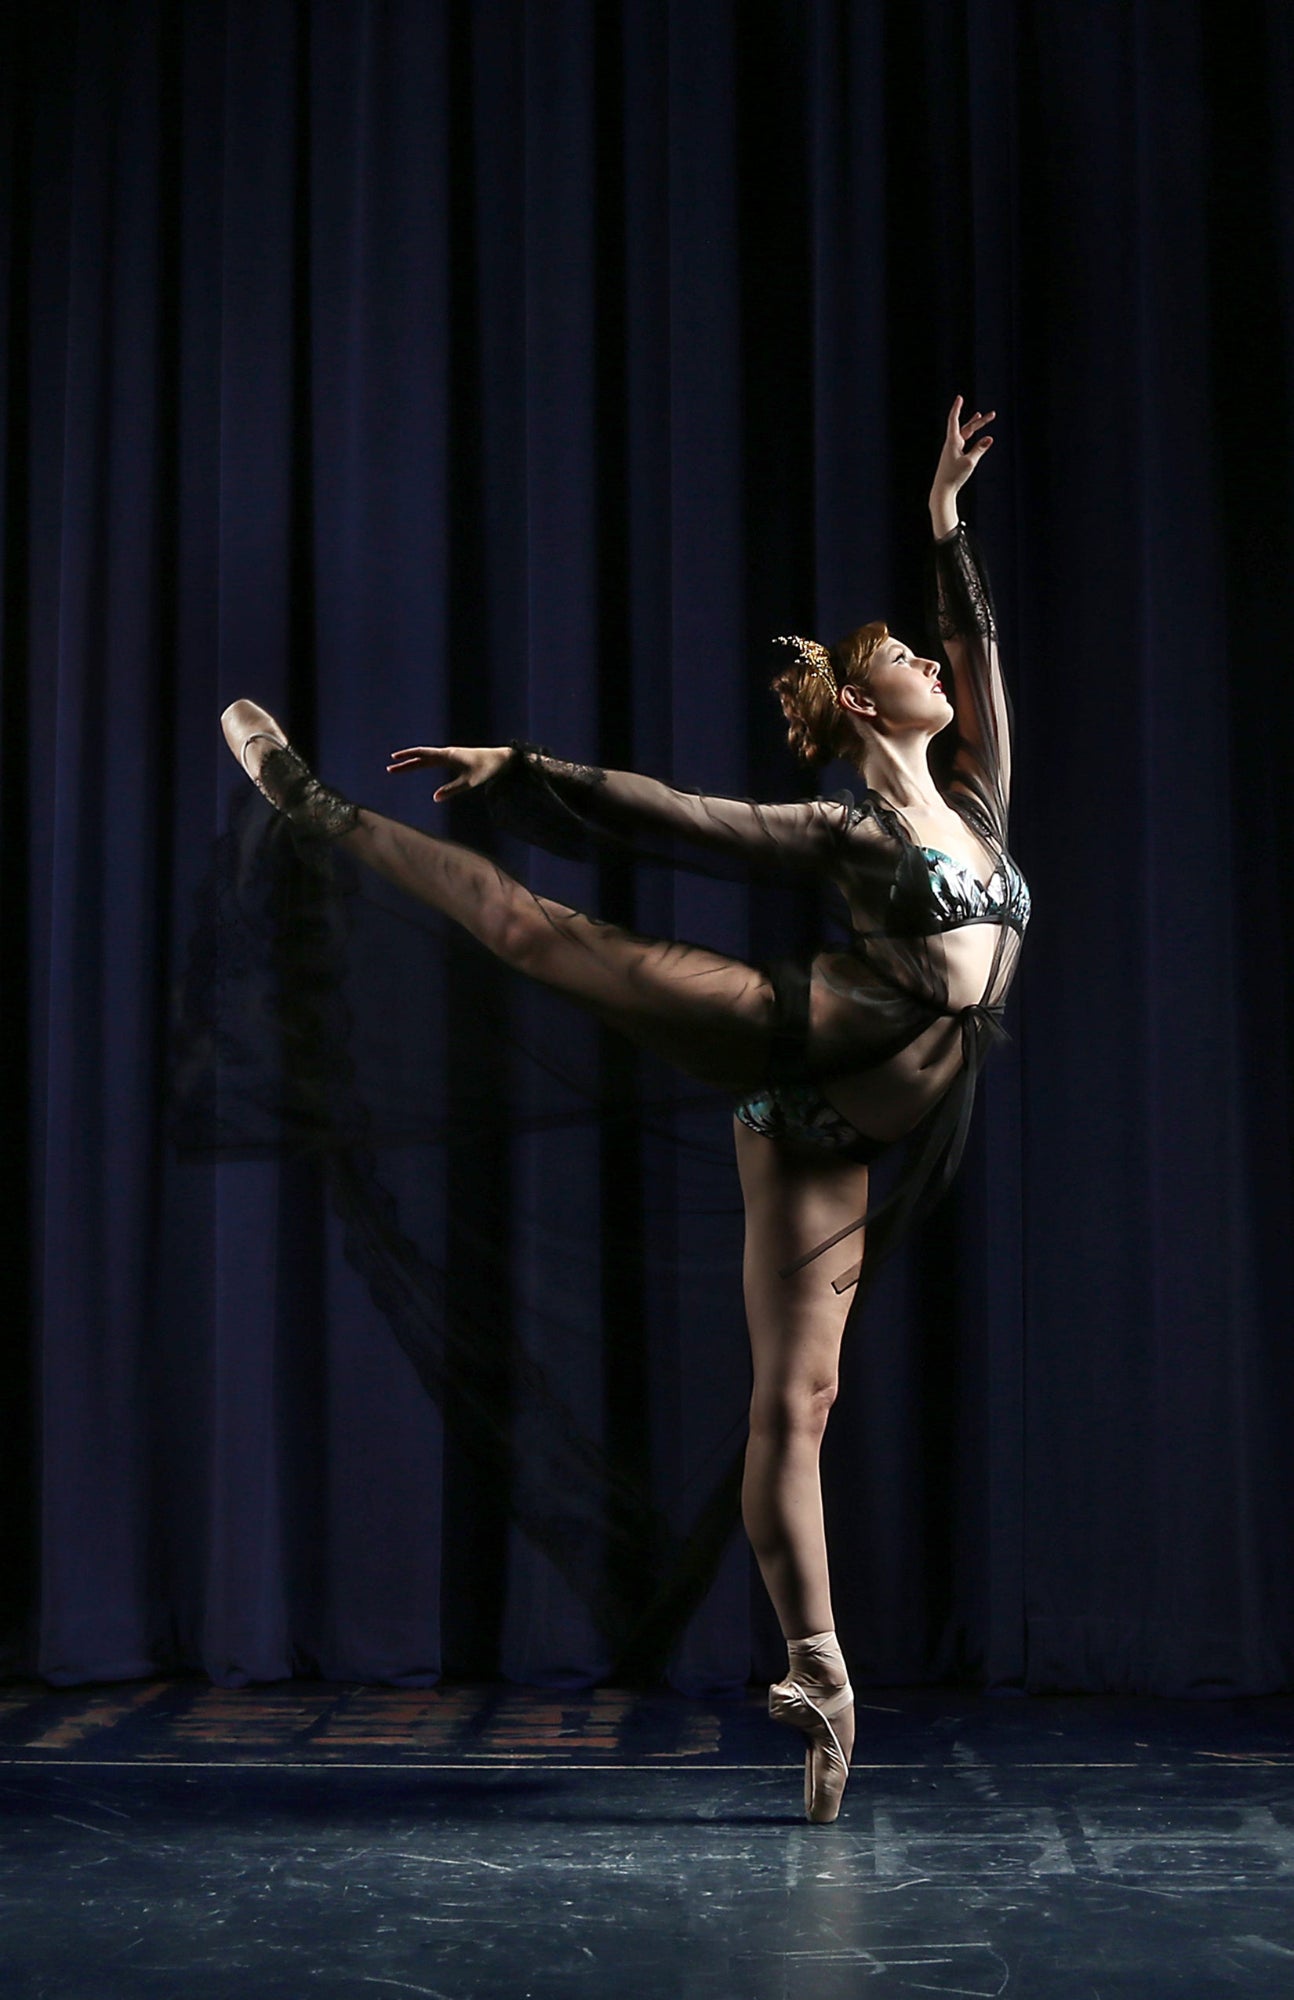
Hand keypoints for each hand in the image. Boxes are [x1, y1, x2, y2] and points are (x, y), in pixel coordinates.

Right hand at [386, 743, 511, 800]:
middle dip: (405, 763)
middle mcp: (446, 753)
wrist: (500, 759)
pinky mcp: (455, 758)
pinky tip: (420, 765)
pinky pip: (434, 759)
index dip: (407, 757)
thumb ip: (451, 790)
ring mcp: (450, 755)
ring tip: (400, 767)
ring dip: (413, 762)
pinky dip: (423, 762)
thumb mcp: (469, 782)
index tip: (393, 760)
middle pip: (420, 757)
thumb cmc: (486, 769)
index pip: (422, 754)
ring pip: (426, 758)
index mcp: (447, 756)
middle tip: (389, 768)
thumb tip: (435, 798)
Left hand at [930, 394, 995, 502]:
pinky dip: (971, 437)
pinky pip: (964, 443)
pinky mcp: (954, 457)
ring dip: (974, 426)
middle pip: (967, 428)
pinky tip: (975, 437)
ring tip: (980, 416)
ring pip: (965, 434)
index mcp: (952, 442)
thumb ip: (980, 449)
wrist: (942, 490)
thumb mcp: (970, 462)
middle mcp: (951, 444)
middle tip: (993, 414)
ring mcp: (952, 450)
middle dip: (980, 421)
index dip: (957, 408)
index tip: (959, 398)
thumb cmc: (954, 477)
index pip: (954, 420)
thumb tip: (990, 438)